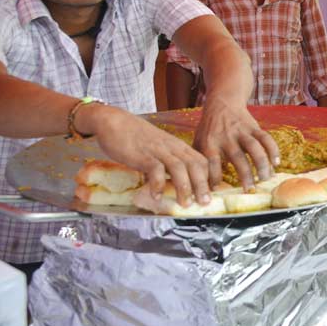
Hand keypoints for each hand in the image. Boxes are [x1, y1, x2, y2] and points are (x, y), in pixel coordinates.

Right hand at [87, 104, 211, 206]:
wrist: (114, 121)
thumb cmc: (137, 137)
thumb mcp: (159, 147)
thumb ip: (168, 161)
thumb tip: (176, 182)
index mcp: (178, 146)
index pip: (201, 160)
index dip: (208, 177)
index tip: (212, 193)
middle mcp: (172, 147)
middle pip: (195, 165)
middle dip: (202, 185)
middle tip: (205, 203)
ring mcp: (158, 150)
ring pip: (179, 167)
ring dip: (184, 187)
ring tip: (185, 204)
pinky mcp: (142, 154)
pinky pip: (154, 169)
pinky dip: (158, 183)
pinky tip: (157, 196)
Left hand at [194, 96, 280, 189]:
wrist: (222, 103)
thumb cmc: (208, 129)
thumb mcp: (197, 142)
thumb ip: (198, 161)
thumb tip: (197, 186)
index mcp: (210, 143)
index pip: (211, 163)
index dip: (214, 178)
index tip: (217, 190)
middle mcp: (227, 138)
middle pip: (237, 157)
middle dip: (245, 175)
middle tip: (250, 189)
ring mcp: (242, 132)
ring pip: (254, 148)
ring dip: (262, 164)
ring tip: (266, 178)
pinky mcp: (254, 127)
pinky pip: (266, 138)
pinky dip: (273, 150)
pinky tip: (276, 162)